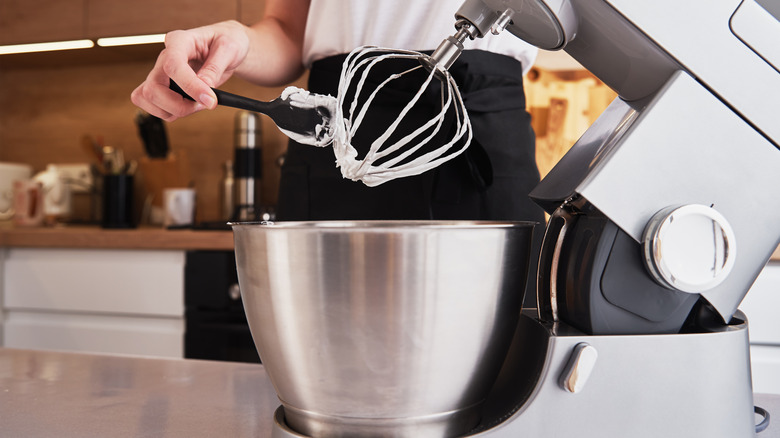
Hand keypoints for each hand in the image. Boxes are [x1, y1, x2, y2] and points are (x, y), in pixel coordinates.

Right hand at [131, 20, 249, 120]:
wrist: (224, 48)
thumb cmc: (225, 43)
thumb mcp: (229, 49)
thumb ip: (215, 68)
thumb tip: (205, 86)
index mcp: (179, 41)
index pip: (173, 65)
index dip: (190, 86)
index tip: (209, 100)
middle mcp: (164, 56)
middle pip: (153, 87)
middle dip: (180, 105)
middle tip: (205, 104)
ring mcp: (160, 72)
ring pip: (149, 98)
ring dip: (174, 110)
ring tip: (198, 104)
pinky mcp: (161, 86)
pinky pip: (151, 105)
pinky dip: (168, 113)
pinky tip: (187, 107)